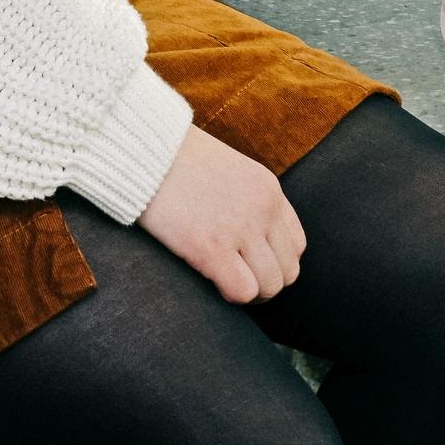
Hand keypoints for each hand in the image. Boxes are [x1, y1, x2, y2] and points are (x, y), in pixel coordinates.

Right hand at [137, 126, 304, 303]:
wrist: (148, 151)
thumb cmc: (180, 161)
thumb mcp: (230, 172)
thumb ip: (248, 201)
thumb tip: (251, 239)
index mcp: (269, 190)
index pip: (297, 244)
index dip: (275, 262)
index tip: (252, 264)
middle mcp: (263, 209)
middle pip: (288, 271)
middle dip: (265, 282)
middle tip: (238, 279)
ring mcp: (241, 228)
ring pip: (270, 286)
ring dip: (249, 293)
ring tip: (225, 281)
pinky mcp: (212, 247)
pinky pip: (243, 291)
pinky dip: (230, 294)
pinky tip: (212, 279)